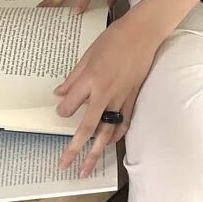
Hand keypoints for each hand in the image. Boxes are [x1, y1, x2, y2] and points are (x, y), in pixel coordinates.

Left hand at [54, 7, 161, 175]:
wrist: (143, 33)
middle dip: (74, 148)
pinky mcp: (133, 98)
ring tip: (88, 167)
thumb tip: (59, 93)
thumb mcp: (87, 55)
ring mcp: (121, 98)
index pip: (70, 105)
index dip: (62, 111)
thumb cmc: (114, 39)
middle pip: (87, 127)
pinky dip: (116, 136)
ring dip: (96, 151)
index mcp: (90, 80)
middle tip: (64, 164)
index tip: (61, 111)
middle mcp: (105, 93)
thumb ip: (73, 77)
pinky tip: (109, 144)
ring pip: (107, 131)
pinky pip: (124, 122)